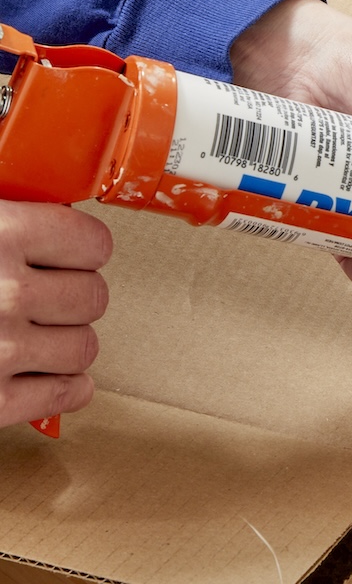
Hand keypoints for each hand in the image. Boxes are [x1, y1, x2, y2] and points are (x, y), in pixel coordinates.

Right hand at [0, 202, 109, 429]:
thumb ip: (11, 221)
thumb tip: (54, 205)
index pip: (93, 243)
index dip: (81, 251)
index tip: (68, 255)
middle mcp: (6, 291)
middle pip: (93, 297)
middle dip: (72, 300)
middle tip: (43, 299)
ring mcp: (0, 350)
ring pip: (84, 347)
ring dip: (64, 344)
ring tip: (33, 337)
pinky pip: (66, 393)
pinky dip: (59, 388)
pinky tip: (41, 377)